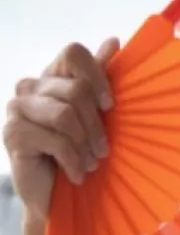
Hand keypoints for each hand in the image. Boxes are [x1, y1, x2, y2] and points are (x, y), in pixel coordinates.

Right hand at [3, 39, 118, 225]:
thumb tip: (113, 41)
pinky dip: (74, 161)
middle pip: (75, 89)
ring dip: (86, 144)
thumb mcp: (97, 115)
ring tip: (92, 163)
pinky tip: (78, 173)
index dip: (97, 75)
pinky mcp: (12, 134)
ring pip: (65, 114)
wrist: (56, 193)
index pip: (73, 52)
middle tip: (103, 150)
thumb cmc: (80, 150)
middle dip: (96, 125)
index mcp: (52, 76)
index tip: (110, 106)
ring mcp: (16, 109)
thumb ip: (100, 78)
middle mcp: (30, 86)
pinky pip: (56, 140)